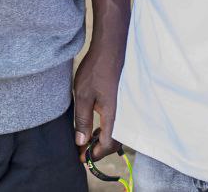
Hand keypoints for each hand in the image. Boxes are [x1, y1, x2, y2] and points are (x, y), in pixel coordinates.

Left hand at [73, 39, 124, 161]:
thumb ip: (82, 120)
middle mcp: (124, 115)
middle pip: (115, 142)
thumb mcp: (83, 96)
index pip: (107, 145)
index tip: (82, 158)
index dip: (94, 154)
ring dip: (104, 138)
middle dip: (99, 149)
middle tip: (83, 149)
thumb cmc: (96, 70)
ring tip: (89, 137)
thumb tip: (81, 142)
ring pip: (119, 132)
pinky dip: (109, 127)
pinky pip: (120, 121)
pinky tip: (98, 122)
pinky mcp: (125, 101)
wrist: (111, 48)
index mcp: (114, 117)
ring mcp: (126, 108)